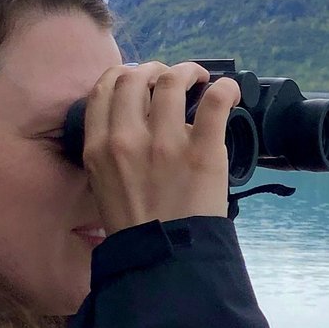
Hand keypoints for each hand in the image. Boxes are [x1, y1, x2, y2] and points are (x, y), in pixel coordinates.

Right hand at [79, 62, 234, 230]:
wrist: (164, 258)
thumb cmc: (136, 224)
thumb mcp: (103, 183)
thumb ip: (109, 149)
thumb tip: (129, 120)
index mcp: (99, 147)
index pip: (104, 87)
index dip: (124, 73)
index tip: (140, 77)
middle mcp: (127, 139)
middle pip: (136, 77)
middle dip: (155, 69)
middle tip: (172, 78)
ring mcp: (165, 143)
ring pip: (172, 81)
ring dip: (188, 71)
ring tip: (199, 79)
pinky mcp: (202, 151)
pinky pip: (215, 101)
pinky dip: (225, 88)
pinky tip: (229, 91)